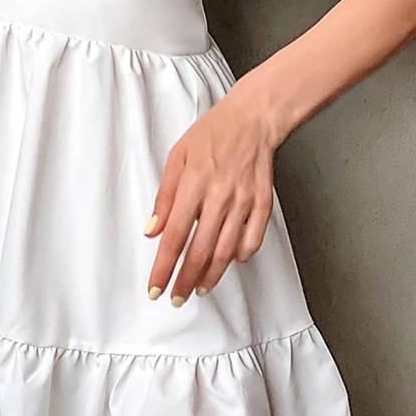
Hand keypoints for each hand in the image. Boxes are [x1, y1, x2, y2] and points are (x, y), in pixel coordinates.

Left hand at [144, 81, 276, 304]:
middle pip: (200, 250)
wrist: (252, 119)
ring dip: (211, 275)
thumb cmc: (211, 134)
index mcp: (194, 184)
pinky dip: (240, 256)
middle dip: (185, 280)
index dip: (163, 267)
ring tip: (198, 289)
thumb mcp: (176, 157)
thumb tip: (153, 230)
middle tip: (175, 297)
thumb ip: (164, 196)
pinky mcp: (263, 203)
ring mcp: (244, 201)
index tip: (155, 287)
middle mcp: (220, 196)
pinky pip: (252, 240)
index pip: (175, 236)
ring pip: (226, 251)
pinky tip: (228, 262)